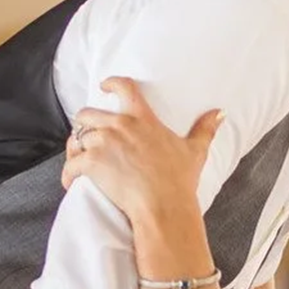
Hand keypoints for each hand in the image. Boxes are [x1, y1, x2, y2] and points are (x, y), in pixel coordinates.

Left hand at [62, 77, 222, 226]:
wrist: (163, 205)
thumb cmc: (179, 180)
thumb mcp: (195, 151)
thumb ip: (205, 129)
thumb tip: (220, 113)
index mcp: (141, 119)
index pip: (124, 88)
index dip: (111, 84)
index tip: (103, 86)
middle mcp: (119, 126)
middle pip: (88, 114)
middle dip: (84, 123)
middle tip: (85, 136)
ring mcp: (102, 143)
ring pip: (75, 139)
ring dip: (74, 149)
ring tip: (77, 160)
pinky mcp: (91, 163)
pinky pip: (70, 165)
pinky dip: (68, 175)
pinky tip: (70, 182)